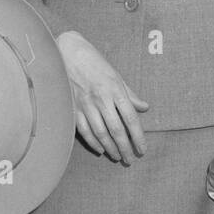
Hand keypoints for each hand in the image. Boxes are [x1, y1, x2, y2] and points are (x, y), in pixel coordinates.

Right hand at [56, 31, 148, 164]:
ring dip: (110, 148)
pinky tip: (100, 150)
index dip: (138, 137)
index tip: (143, 149)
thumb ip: (130, 94)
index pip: (130, 118)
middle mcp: (101, 98)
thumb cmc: (94, 63)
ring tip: (118, 157)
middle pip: (116, 130)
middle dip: (125, 148)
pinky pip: (84, 130)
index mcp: (115, 89)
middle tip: (131, 160)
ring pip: (100, 133)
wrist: (68, 52)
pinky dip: (93, 142)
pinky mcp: (73, 107)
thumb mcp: (116, 75)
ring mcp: (86, 104)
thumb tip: (144, 107)